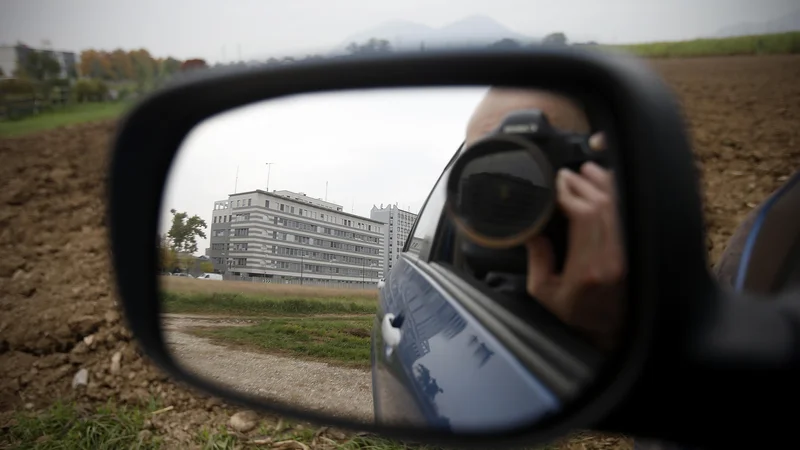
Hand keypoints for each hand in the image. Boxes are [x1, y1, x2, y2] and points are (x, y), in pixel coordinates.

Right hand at [524, 133, 625, 349]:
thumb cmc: (577, 314)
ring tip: (582, 171)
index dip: (568, 194)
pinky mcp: (637, 249)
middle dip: (581, 184)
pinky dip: (617, 194)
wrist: (613, 330)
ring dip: (600, 183)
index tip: (553, 185)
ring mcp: (630, 252)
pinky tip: (604, 182)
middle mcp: (615, 257)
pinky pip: (629, 213)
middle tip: (563, 175)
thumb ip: (538, 260)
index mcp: (589, 268)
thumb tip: (533, 230)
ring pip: (618, 205)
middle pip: (601, 205)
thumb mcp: (545, 293)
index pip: (584, 216)